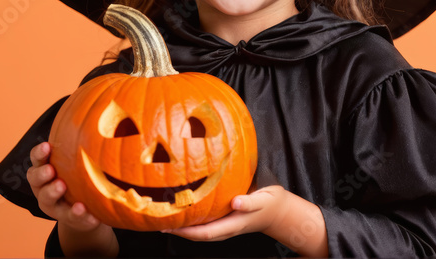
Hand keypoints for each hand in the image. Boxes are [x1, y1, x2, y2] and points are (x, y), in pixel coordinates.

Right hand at [26, 141, 104, 233]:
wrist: (88, 209)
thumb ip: (84, 145)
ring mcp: (52, 205)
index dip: (40, 153)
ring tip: (62, 186)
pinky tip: (89, 214)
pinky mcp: (66, 219)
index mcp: (45, 168)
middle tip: (51, 170)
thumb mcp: (80, 161)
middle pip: (35, 179)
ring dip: (53, 192)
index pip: (37, 158)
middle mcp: (43, 186)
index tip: (48, 146)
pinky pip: (71, 218)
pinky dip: (78, 215)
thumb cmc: (81, 176)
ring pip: (46, 200)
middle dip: (41, 174)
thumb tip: (105, 114)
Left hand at [163, 185, 288, 240]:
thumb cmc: (270, 203)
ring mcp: (224, 226)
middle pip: (197, 235)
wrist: (278, 211)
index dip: (186, 232)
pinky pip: (204, 223)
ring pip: (199, 231)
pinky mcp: (224, 220)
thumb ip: (250, 201)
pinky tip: (182, 210)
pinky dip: (191, 220)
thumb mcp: (264, 199)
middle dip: (177, 231)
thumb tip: (235, 202)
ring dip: (182, 227)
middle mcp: (226, 228)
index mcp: (233, 224)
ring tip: (164, 217)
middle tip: (157, 222)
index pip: (206, 233)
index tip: (168, 226)